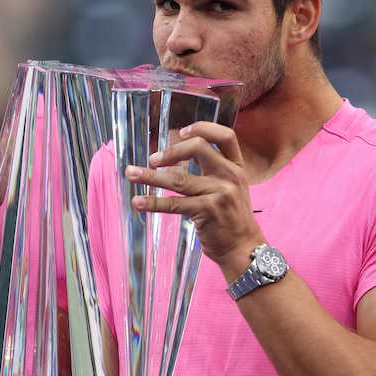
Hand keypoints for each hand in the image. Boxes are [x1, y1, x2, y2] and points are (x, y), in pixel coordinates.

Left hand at [125, 121, 264, 265]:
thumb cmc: (232, 217)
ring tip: (131, 174)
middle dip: (172, 151)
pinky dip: (153, 203)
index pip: (225, 136)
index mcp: (237, 166)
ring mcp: (219, 193)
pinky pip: (174, 204)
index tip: (182, 132)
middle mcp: (230, 175)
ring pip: (178, 179)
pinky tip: (138, 203)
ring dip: (151, 176)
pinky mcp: (206, 211)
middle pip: (198, 148)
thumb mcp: (232, 187)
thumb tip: (178, 154)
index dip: (203, 128)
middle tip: (153, 160)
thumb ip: (214, 170)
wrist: (244, 248)